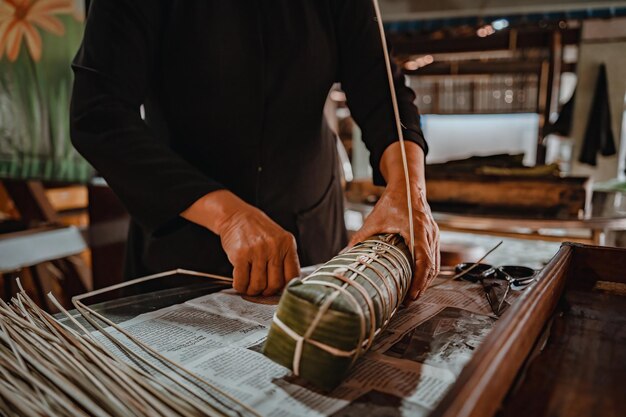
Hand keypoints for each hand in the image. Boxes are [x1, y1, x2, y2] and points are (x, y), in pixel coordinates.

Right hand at [181, 190, 299, 295]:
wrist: (236, 216)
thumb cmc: (257, 231)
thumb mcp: (278, 239)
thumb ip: (284, 259)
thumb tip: (284, 287)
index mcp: (287, 243)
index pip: (292, 276)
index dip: (284, 288)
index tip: (277, 288)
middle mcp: (274, 247)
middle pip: (275, 284)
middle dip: (266, 291)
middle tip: (261, 289)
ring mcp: (257, 251)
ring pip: (258, 285)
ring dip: (252, 290)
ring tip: (249, 285)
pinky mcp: (240, 255)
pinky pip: (242, 281)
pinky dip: (240, 287)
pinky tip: (240, 282)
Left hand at [349, 141, 439, 299]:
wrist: (407, 186)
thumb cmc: (392, 201)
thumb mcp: (374, 220)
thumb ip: (360, 237)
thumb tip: (345, 253)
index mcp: (417, 230)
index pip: (424, 261)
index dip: (419, 281)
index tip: (411, 295)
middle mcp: (429, 233)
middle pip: (432, 267)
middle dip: (421, 286)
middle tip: (408, 300)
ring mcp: (434, 235)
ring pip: (435, 264)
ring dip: (425, 281)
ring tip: (412, 294)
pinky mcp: (433, 235)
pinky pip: (434, 258)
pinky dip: (427, 271)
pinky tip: (417, 279)